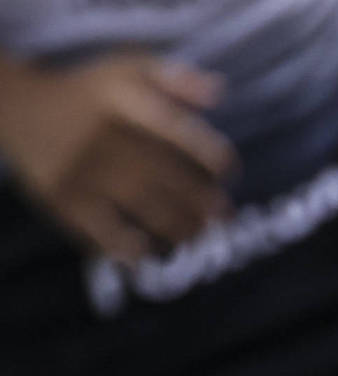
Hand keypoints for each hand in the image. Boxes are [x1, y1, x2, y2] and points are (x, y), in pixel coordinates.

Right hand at [0, 53, 234, 260]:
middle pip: (162, 173)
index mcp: (118, 98)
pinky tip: (147, 256)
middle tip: (224, 215)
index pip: (169, 125)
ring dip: (177, 227)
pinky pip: (99, 228)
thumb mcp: (126, 68)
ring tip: (198, 236)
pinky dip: (127, 246)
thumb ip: (173, 78)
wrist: (15, 105)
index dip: (204, 149)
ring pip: (140, 204)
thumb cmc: (89, 92)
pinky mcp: (59, 195)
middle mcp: (98, 133)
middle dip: (201, 200)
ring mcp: (77, 167)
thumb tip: (218, 93)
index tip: (228, 168)